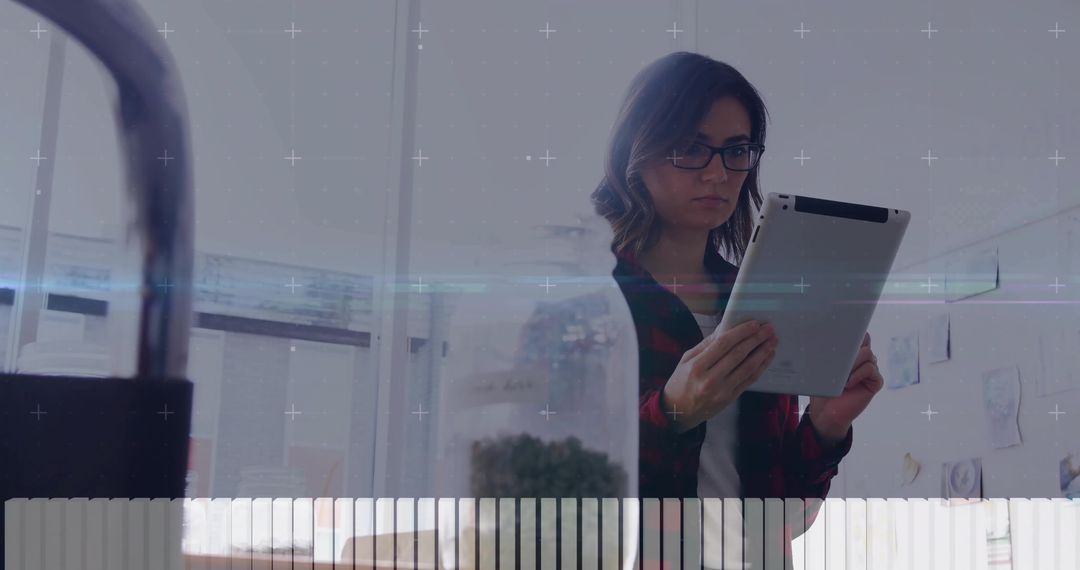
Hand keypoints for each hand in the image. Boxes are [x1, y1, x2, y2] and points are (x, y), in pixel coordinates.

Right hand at [661, 319, 778, 432]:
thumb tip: (725, 328)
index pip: (723, 344)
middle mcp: (710, 379)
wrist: (678, 411)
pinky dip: (761, 367)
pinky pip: (749, 380)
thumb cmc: (681, 382)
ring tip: (772, 341)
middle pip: (738, 355)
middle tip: (768, 329)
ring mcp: (722, 390)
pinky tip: (767, 357)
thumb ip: (706, 344)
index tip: (754, 324)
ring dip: (762, 352)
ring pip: (747, 368)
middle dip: (756, 339)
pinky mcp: (730, 398)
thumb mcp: (687, 359)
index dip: (741, 332)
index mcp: (697, 366)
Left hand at [807, 332, 883, 441]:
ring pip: (867, 354)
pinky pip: (871, 370)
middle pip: (864, 340)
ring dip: (853, 362)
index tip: (840, 332)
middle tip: (838, 355)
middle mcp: (863, 358)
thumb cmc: (823, 388)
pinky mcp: (875, 382)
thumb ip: (828, 353)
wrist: (826, 412)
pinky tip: (848, 383)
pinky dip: (858, 374)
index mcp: (851, 352)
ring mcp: (870, 369)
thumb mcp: (823, 367)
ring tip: (841, 374)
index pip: (857, 334)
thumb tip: (823, 338)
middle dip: (851, 346)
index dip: (851, 331)